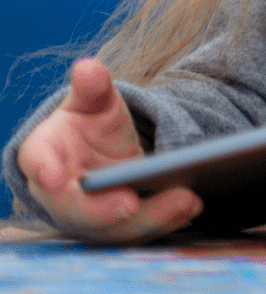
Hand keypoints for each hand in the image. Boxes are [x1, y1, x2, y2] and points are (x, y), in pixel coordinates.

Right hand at [16, 59, 202, 241]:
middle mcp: (62, 195)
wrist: (102, 151)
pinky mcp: (122, 226)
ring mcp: (92, 216)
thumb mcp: (92, 101)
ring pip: (116, 228)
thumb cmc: (90, 124)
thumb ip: (92, 87)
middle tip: (131, 203)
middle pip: (79, 210)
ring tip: (186, 200)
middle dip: (104, 210)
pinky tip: (193, 204)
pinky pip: (142, 229)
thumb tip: (88, 67)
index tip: (54, 176)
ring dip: (151, 218)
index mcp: (45, 156)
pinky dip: (168, 220)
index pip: (38, 163)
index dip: (45, 169)